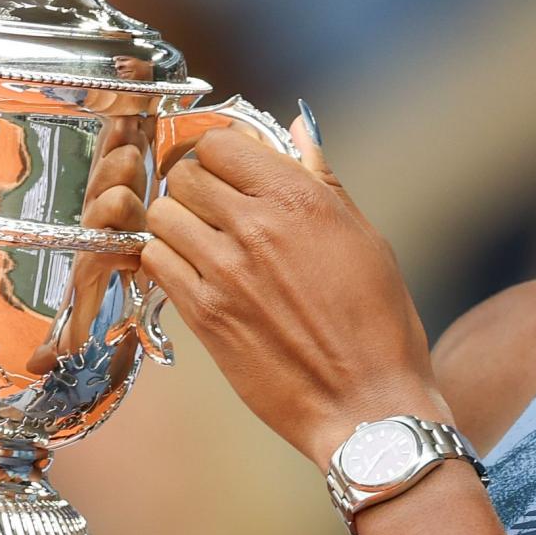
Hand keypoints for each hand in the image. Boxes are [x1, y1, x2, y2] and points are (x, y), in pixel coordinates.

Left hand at [142, 115, 449, 466]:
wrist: (366, 404)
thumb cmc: (379, 325)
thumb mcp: (365, 239)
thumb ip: (322, 180)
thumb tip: (298, 130)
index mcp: (300, 198)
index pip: (220, 142)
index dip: (222, 155)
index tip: (233, 173)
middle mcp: (256, 226)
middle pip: (185, 175)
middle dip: (197, 186)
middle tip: (217, 210)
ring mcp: (224, 271)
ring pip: (162, 214)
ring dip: (177, 222)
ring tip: (203, 243)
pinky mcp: (204, 314)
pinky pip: (156, 261)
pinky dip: (168, 261)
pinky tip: (196, 275)